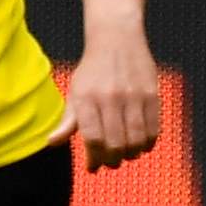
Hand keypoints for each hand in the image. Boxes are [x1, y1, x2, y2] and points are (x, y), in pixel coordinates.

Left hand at [64, 23, 164, 172]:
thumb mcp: (75, 92)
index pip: (93, 139)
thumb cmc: (92, 71)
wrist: (117, 38)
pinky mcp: (152, 94)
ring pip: (136, 140)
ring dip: (131, 154)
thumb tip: (51, 143)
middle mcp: (110, 97)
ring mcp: (133, 96)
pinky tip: (140, 144)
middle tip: (110, 163)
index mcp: (87, 98)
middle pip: (115, 144)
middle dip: (112, 161)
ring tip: (125, 154)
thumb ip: (67, 121)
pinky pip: (153, 129)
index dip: (94, 159)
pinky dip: (147, 143)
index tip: (93, 167)